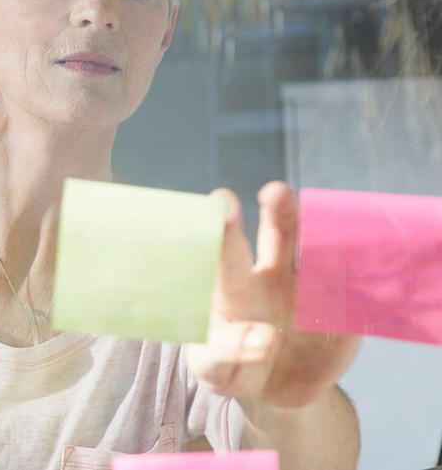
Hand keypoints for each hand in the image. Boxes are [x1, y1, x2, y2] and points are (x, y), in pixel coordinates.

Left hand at [187, 182, 360, 408]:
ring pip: (321, 253)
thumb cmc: (232, 368)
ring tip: (333, 222)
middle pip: (277, 235)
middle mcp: (272, 275)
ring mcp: (311, 289)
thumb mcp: (216, 369)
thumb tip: (267, 339)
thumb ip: (229, 351)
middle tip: (276, 191)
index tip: (221, 200)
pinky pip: (355, 289)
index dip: (224, 228)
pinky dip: (362, 274)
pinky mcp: (343, 310)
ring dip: (326, 235)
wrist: (274, 390)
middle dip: (279, 212)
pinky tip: (366, 258)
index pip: (225, 252)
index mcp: (232, 285)